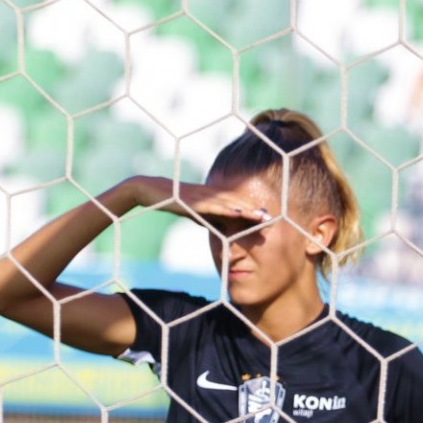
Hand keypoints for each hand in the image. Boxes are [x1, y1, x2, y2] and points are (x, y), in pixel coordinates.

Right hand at [125, 176, 272, 225]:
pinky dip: (226, 209)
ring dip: (246, 210)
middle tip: (273, 219)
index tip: (269, 219)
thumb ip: (211, 220)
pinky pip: (212, 206)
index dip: (252, 211)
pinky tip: (237, 213)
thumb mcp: (196, 214)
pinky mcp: (193, 199)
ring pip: (228, 203)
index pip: (237, 206)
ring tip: (261, 216)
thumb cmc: (174, 202)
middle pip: (237, 203)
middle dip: (255, 211)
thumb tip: (224, 232)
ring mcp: (203, 196)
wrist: (149, 190)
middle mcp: (211, 195)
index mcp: (213, 199)